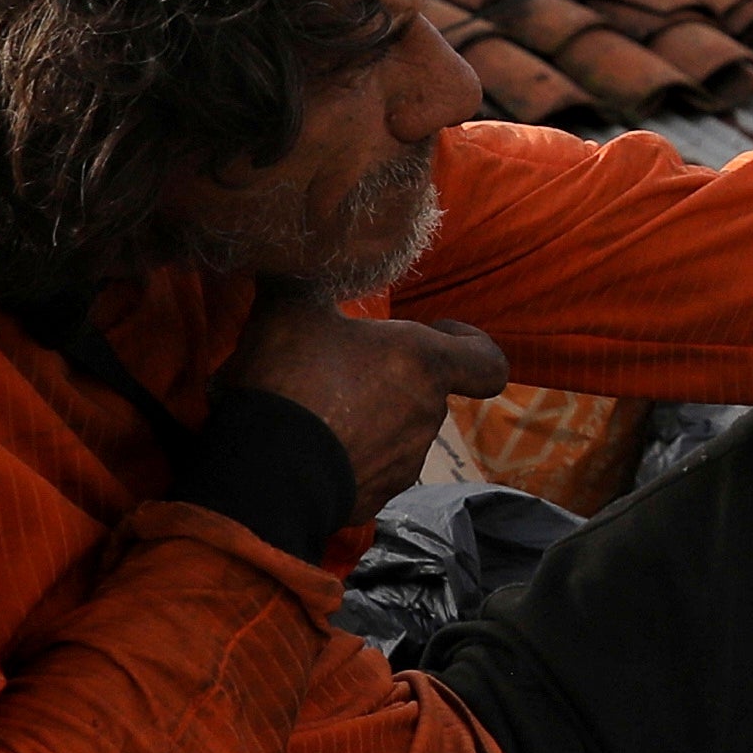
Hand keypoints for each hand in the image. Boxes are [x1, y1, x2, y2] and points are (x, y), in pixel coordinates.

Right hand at [222, 294, 510, 500]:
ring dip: (368, 416)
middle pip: (425, 390)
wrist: (264, 472)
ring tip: (313, 407)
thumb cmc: (290, 379)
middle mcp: (427, 416)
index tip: (438, 329)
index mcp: (424, 364)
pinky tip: (306, 446)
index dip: (471, 342)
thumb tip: (286, 253)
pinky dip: (347, 457)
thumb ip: (300, 280)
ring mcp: (404, 463)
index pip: (489, 362)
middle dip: (391, 375)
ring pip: (396, 430)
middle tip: (340, 363)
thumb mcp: (288, 310)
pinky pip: (369, 469)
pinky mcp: (374, 499)